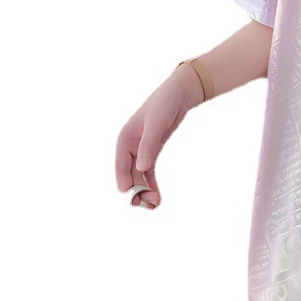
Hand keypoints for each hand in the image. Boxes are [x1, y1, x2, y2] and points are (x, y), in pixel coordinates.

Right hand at [114, 66, 201, 209]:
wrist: (179, 94)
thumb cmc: (164, 104)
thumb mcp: (156, 124)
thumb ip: (148, 146)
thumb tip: (141, 168)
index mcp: (125, 138)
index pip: (121, 163)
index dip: (123, 179)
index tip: (128, 194)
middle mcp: (130, 146)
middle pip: (130, 173)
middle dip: (138, 189)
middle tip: (150, 205)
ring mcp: (141, 150)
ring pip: (139, 175)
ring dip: (145, 190)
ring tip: (155, 205)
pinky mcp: (152, 151)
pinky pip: (148, 172)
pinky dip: (151, 184)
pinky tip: (157, 197)